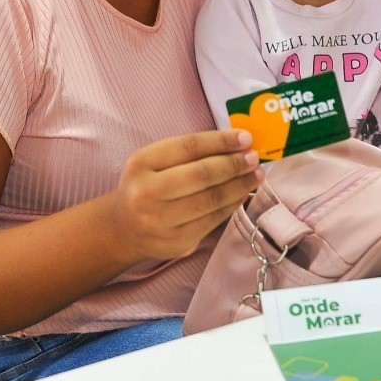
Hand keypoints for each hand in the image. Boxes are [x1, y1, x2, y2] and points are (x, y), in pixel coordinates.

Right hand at [106, 129, 263, 261]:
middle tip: (254, 157)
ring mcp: (160, 221)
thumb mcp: (155, 161)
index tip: (246, 137)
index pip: (188, 147)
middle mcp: (146, 193)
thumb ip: (189, 152)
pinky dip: (232, 205)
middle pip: (201, 175)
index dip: (221, 141)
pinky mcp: (175, 242)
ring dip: (239, 185)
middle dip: (234, 164)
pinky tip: (242, 194)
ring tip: (256, 175)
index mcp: (141, 163)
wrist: (124, 228)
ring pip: (210, 200)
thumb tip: (237, 143)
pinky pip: (212, 220)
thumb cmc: (148, 185)